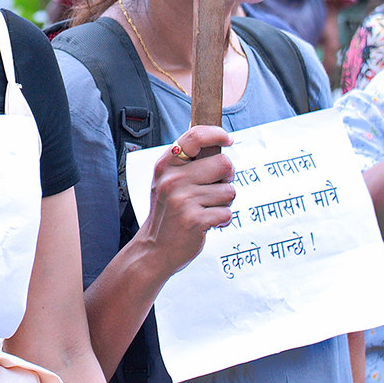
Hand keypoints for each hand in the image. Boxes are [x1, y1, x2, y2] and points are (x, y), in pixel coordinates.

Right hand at [136, 124, 236, 279]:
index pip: (195, 136)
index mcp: (167, 165)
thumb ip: (186, 163)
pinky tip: (207, 223)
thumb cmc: (167, 213)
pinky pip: (227, 212)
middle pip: (223, 163)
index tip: (227, 139)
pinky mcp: (195, 219)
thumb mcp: (167, 181)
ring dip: (224, 203)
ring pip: (229, 191)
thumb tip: (216, 142)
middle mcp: (173, 179)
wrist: (155, 249)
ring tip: (206, 209)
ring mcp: (183, 199)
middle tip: (216, 188)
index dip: (216, 133)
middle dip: (227, 176)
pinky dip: (222, 220)